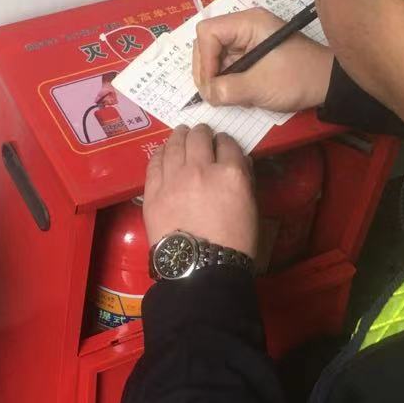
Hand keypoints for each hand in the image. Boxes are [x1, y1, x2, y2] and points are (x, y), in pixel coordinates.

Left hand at [143, 125, 256, 255]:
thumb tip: (236, 164)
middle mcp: (200, 168)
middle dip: (202, 132)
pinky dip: (161, 153)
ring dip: (180, 136)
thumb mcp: (250, 208)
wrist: (199, 270)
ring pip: (175, 144)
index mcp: (231, 174)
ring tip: (181, 133)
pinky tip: (164, 151)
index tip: (222, 144)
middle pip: (199, 137)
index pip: (228, 143)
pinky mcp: (153, 191)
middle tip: (200, 133)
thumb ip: (244, 180)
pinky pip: (155, 162)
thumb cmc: (234, 244)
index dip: (225, 142)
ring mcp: (173, 178)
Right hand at [192, 8, 334, 112]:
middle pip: (207, 43)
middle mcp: (244, 27)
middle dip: (207, 70)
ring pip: (215, 57)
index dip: (204, 59)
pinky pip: (228, 65)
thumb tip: (207, 94)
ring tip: (229, 96)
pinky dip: (227, 81)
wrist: (329, 84)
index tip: (213, 85)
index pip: (207, 32)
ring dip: (217, 78)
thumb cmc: (298, 79)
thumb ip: (227, 90)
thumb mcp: (260, 87)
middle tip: (215, 94)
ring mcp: (247, 41)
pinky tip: (238, 94)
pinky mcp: (251, 55)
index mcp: (248, 23)